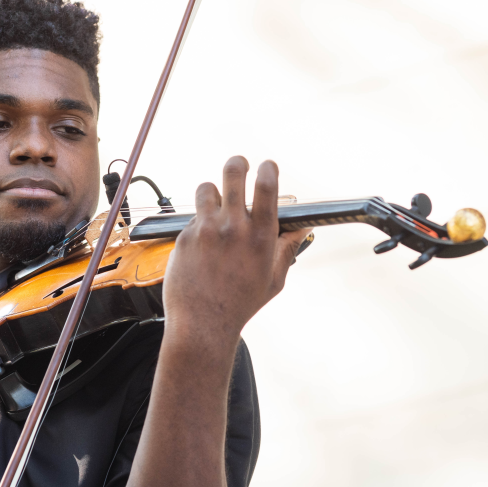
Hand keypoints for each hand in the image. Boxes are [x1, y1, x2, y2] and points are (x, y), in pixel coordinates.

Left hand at [163, 156, 308, 350]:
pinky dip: (200, 224)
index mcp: (260, 237)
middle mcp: (233, 228)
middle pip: (233, 174)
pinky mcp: (185, 237)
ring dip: (213, 192)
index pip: (267, 187)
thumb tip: (302, 229)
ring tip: (217, 203)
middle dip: (238, 163)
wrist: (203, 323)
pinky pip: (193, 218)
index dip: (268, 168)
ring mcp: (206, 230)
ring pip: (206, 188)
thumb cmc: (240, 304)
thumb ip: (287, 249)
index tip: (267, 165)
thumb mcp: (273, 279)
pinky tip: (203, 244)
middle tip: (239, 164)